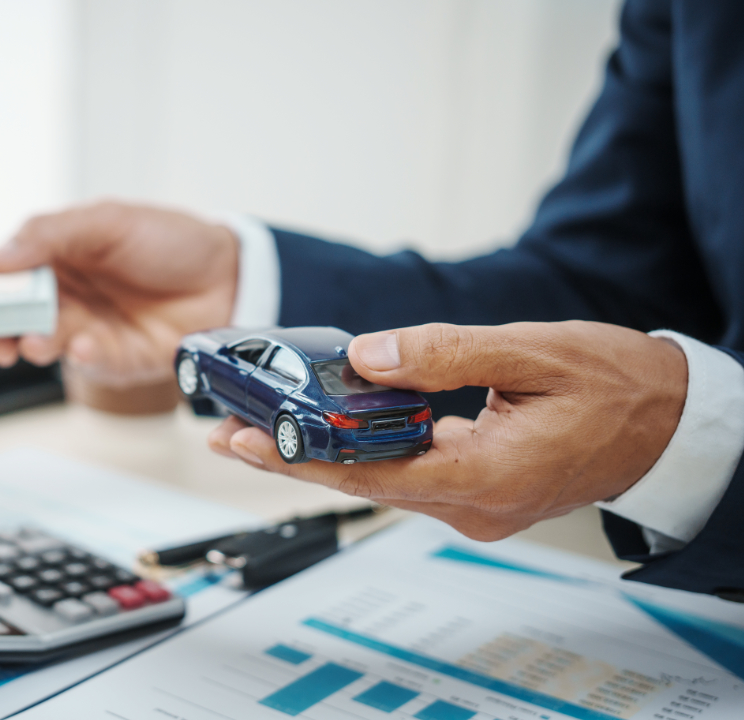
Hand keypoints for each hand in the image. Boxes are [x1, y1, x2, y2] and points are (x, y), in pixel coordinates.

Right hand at [0, 201, 238, 387]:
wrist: (231, 276)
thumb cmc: (171, 241)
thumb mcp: (107, 221)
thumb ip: (48, 236)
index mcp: (58, 257)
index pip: (7, 276)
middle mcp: (67, 295)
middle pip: (18, 317)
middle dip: (2, 330)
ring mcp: (89, 329)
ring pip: (46, 343)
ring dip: (37, 345)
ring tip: (38, 342)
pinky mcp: (115, 360)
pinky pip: (88, 364)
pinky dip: (81, 358)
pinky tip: (86, 347)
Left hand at [209, 321, 687, 539]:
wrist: (672, 423)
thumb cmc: (619, 385)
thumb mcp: (533, 351)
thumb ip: (445, 354)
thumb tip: (366, 356)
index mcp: (488, 475)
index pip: (373, 475)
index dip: (303, 461)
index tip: (250, 443)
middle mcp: (475, 505)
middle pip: (365, 483)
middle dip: (295, 459)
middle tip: (229, 435)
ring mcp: (477, 505)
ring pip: (383, 479)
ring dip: (326, 455)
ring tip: (265, 427)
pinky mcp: (478, 492)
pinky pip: (409, 472)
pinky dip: (367, 450)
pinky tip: (333, 428)